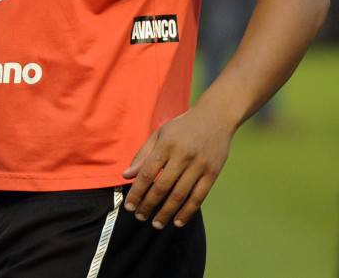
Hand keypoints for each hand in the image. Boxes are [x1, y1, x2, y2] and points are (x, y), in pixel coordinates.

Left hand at [122, 105, 233, 228]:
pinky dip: (187, 211)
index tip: (129, 206)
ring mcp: (199, 165)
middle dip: (149, 205)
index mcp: (166, 145)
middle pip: (162, 187)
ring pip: (180, 195)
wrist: (215, 117)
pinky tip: (177, 222)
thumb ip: (143, 155)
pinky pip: (199, 197)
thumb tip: (126, 176)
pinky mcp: (213, 173)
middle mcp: (183, 156)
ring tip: (156, 224)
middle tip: (139, 217)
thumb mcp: (159, 134)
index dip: (137, 192)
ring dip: (166, 212)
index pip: (147, 173)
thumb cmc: (182, 127)